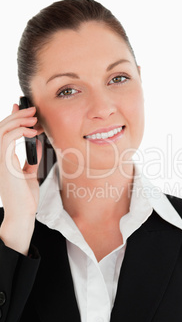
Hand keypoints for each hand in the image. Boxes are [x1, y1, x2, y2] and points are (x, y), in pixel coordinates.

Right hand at [0, 103, 42, 253]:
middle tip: (33, 109)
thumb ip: (31, 158)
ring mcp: (0, 160)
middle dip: (18, 115)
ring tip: (34, 118)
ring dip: (19, 120)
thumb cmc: (25, 197)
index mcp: (4, 158)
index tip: (23, 108)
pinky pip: (7, 140)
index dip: (12, 117)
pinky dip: (20, 132)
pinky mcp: (4, 163)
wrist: (23, 213)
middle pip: (2, 127)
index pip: (4, 132)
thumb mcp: (30, 173)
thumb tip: (37, 143)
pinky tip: (32, 132)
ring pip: (3, 130)